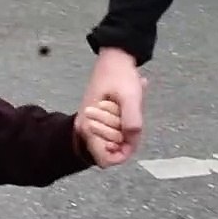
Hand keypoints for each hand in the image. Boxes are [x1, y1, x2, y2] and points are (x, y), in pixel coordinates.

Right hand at [76, 47, 146, 166]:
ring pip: (112, 141)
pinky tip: (124, 109)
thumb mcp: (131, 97)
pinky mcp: (95, 119)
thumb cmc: (119, 75)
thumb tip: (131, 142)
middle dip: (124, 138)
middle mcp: (85, 127)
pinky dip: (122, 125)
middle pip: (111, 150)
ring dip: (123, 130)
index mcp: (88, 125)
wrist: (114, 59)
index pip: (104, 159)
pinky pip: (112, 132)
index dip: (120, 156)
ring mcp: (89, 123)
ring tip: (125, 109)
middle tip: (126, 114)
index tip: (131, 140)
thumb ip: (132, 121)